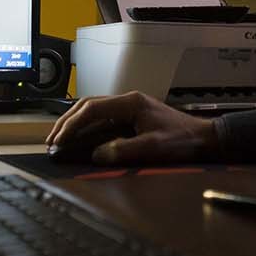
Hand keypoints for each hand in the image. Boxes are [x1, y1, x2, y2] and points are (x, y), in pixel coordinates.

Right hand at [46, 91, 220, 164]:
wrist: (204, 137)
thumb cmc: (183, 140)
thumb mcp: (154, 147)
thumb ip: (125, 150)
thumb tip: (98, 154)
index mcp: (131, 102)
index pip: (92, 108)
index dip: (73, 124)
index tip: (59, 139)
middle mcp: (128, 101)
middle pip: (88, 105)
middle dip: (67, 121)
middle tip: (51, 140)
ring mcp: (130, 107)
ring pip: (94, 109)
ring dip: (75, 123)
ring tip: (59, 139)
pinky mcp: (132, 116)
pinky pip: (103, 118)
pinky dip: (87, 127)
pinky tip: (80, 138)